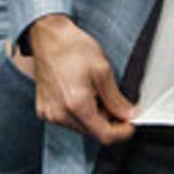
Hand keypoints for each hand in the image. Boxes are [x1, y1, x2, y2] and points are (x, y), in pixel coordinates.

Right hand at [25, 14, 135, 143]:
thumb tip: (128, 114)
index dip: (122, 132)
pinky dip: (78, 113)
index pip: (105, 135)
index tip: (129, 125)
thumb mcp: (102, 70)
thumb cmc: (71, 48)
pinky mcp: (44, 111)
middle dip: (107, 121)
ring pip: (80, 128)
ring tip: (93, 93)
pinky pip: (67, 121)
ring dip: (92, 117)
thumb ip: (116, 99)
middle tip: (113, 102)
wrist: (47, 38)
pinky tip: (79, 95)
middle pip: (92, 133)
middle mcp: (60, 114)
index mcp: (77, 105)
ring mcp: (50, 114)